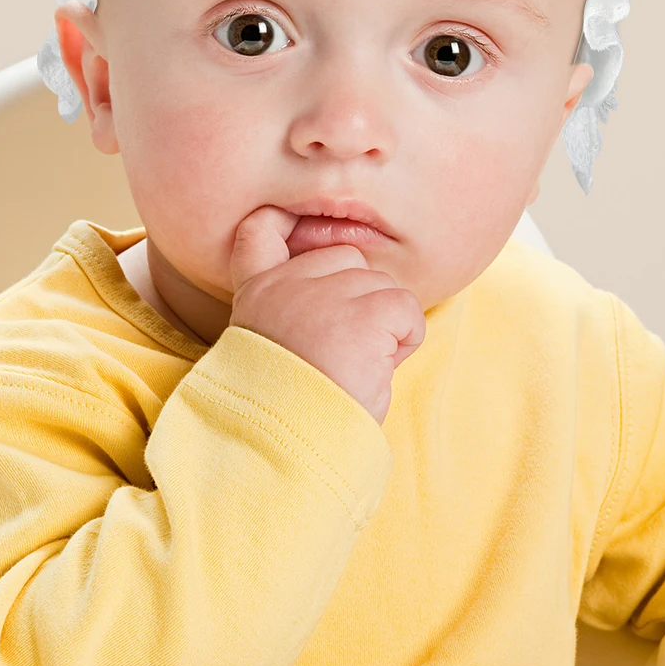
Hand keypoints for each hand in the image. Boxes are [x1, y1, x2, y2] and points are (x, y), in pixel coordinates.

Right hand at [227, 205, 424, 424]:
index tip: (292, 225)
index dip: (281, 221)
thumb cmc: (290, 409)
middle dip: (359, 298)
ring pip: (382, 285)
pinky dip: (405, 339)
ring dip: (383, 326)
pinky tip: (377, 369)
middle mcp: (286, 284)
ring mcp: (324, 294)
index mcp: (257, 294)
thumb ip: (294, 309)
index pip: (258, 231)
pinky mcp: (363, 314)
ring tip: (354, 368)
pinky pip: (407, 309)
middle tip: (341, 353)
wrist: (287, 445)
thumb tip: (347, 287)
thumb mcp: (274, 350)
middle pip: (347, 259)